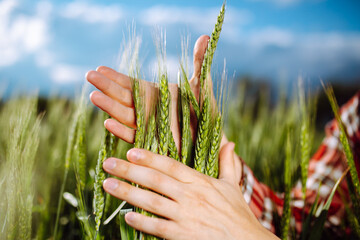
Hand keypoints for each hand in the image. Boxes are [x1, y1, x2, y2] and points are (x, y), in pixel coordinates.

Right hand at [86, 35, 228, 148]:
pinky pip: (135, 136)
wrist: (212, 137)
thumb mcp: (201, 84)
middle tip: (89, 75)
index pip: (129, 84)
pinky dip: (121, 130)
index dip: (114, 77)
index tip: (99, 67)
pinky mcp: (153, 142)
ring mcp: (148, 126)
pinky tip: (108, 123)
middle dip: (106, 86)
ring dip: (109, 106)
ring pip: (124, 115)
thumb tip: (205, 36)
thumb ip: (198, 62)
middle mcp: (147, 109)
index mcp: (153, 94)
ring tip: (94, 96)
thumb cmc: (204, 110)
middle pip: (121, 97)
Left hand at [101, 142, 278, 239]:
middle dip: (129, 170)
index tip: (130, 151)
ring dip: (127, 193)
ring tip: (108, 184)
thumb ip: (228, 163)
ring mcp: (186, 216)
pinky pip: (158, 227)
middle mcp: (190, 196)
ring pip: (151, 201)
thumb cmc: (237, 214)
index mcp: (200, 181)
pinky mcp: (183, 236)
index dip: (149, 157)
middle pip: (155, 180)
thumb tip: (230, 142)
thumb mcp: (232, 186)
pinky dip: (141, 222)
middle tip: (108, 163)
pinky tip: (126, 216)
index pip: (170, 165)